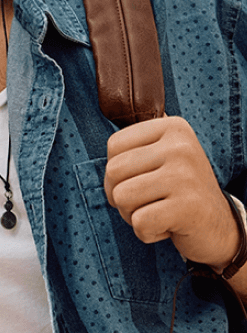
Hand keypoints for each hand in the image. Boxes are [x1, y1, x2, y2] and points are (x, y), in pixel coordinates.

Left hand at [103, 116, 238, 271]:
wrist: (219, 226)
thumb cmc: (180, 190)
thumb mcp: (165, 155)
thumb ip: (140, 139)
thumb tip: (114, 100)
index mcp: (173, 127)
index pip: (114, 145)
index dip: (116, 172)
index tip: (140, 180)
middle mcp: (181, 147)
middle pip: (113, 171)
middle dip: (120, 195)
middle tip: (147, 201)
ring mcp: (186, 176)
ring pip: (122, 197)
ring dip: (132, 215)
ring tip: (158, 212)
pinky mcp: (187, 207)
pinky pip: (139, 222)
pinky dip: (147, 232)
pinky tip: (168, 226)